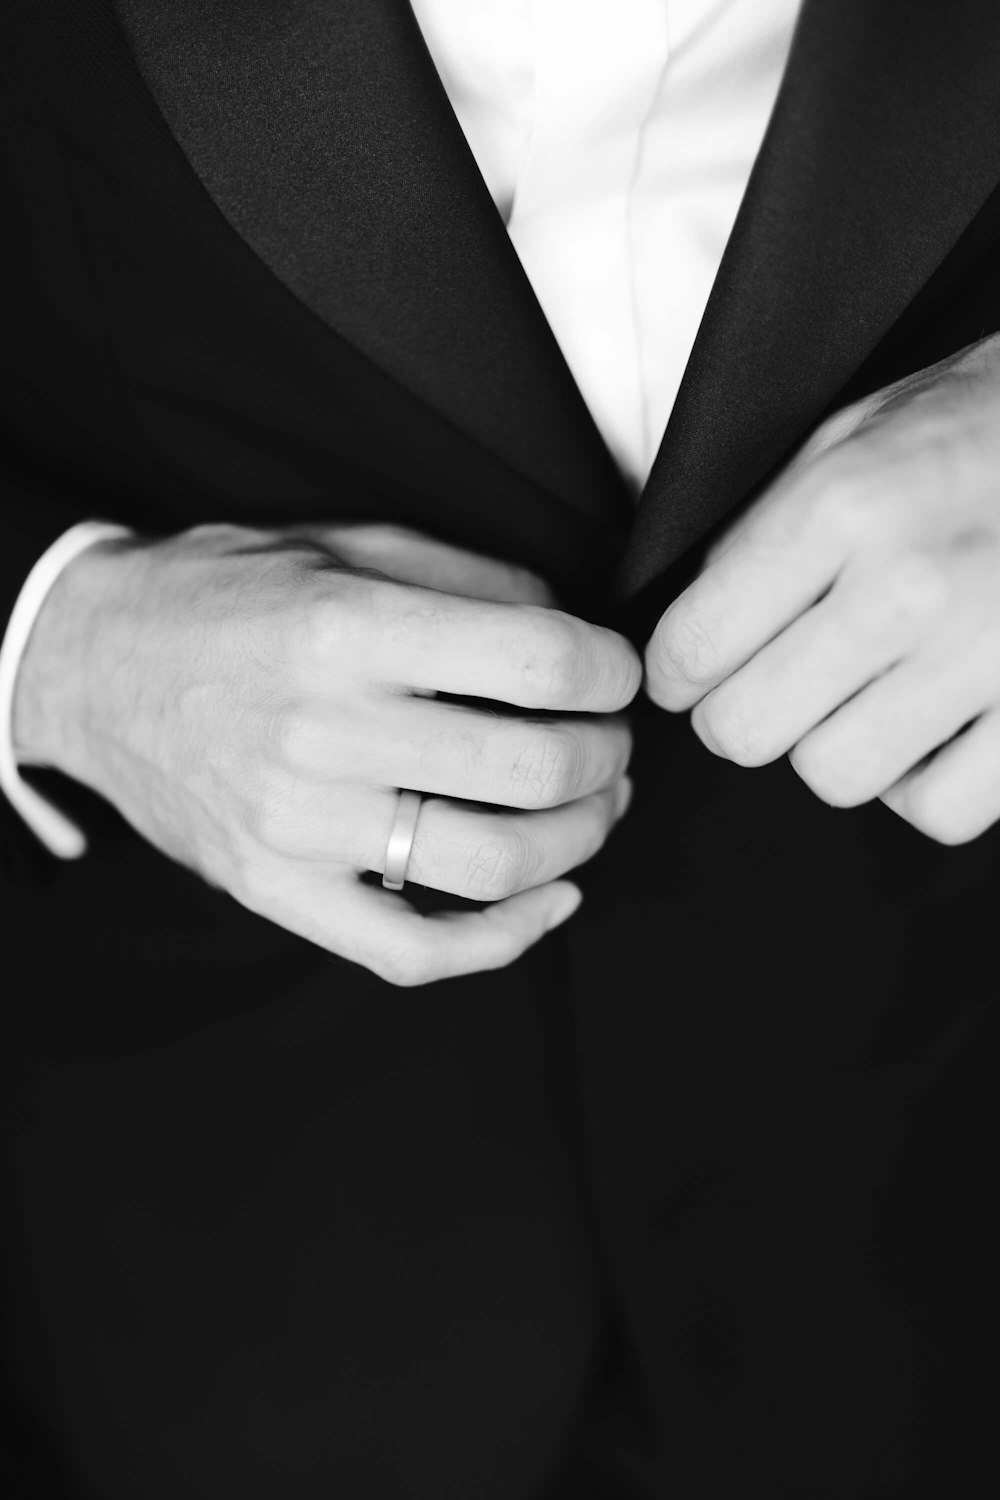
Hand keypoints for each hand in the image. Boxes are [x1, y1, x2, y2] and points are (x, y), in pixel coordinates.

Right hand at [15, 523, 639, 982]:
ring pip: (496, 865)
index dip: (611, 670)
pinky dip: (507, 938)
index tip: (615, 672)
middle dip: (608, 754)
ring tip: (593, 806)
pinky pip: (416, 950)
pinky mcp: (279, 891)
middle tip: (609, 738)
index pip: (541, 663)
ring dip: (582, 838)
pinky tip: (552, 899)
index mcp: (347, 630)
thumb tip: (574, 629)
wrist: (91, 666)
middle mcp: (324, 734)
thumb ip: (468, 577)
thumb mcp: (342, 544)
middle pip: (536, 770)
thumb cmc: (224, 596)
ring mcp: (298, 828)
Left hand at [645, 334, 999, 843]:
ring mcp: (986, 655)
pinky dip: (923, 787)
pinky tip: (931, 730)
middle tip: (771, 687)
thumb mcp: (852, 436)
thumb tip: (693, 624)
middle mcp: (909, 587)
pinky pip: (938, 811)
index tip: (689, 673)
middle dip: (742, 713)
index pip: (694, 644)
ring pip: (836, 775)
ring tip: (866, 694)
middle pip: (747, 728)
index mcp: (843, 507)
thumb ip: (764, 530)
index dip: (676, 672)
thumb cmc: (979, 430)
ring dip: (835, 745)